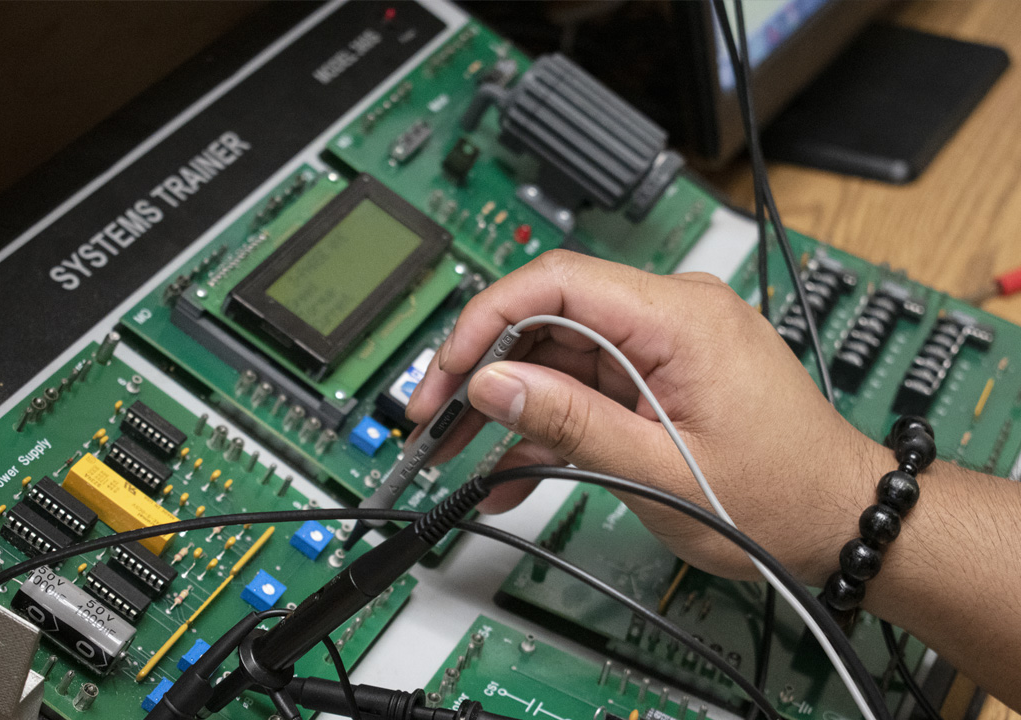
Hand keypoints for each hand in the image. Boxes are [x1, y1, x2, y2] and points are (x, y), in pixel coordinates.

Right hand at [407, 250, 891, 583]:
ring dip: (510, 407)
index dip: (487, 319)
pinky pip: (587, 386)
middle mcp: (671, 315)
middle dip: (486, 372)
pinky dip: (550, 425)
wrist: (840, 521)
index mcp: (680, 318)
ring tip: (463, 456)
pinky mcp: (659, 374)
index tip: (449, 372)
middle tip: (439, 423)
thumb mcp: (658, 472)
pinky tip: (513, 468)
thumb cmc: (781, 496)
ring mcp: (664, 345)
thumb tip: (494, 383)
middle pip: (549, 318)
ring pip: (559, 357)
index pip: (558, 281)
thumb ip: (568, 422)